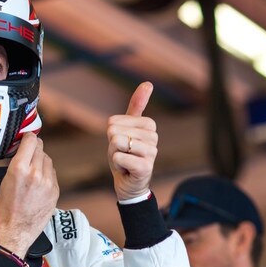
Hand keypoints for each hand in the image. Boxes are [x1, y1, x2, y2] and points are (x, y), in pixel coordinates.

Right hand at [0, 133, 58, 257]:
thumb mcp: (4, 181)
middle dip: (34, 149)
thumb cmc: (4, 210)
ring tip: (32, 168)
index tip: (26, 138)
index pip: (31, 140)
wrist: (13, 232)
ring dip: (41, 161)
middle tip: (28, 152)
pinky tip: (38, 181)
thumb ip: (17, 164)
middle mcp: (36, 173)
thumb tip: (22, 153)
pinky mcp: (55, 192)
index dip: (28, 137)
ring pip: (48, 161)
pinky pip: (52, 174)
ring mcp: (48, 183)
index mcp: (20, 168)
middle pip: (41, 149)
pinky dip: (46, 174)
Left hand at [107, 82, 157, 200]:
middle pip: (115, 132)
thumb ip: (136, 107)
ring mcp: (151, 152)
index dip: (111, 133)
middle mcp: (153, 137)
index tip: (121, 143)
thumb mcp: (126, 129)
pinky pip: (119, 157)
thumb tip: (148, 83)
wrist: (129, 183)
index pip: (115, 122)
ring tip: (124, 161)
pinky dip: (117, 164)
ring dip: (114, 155)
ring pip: (117, 144)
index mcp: (149, 125)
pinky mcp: (146, 167)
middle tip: (123, 154)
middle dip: (112, 146)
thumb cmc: (126, 154)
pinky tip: (126, 169)